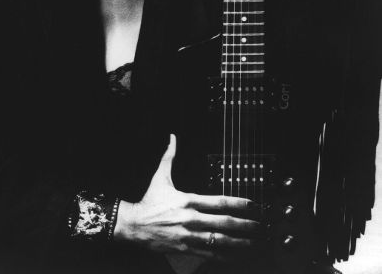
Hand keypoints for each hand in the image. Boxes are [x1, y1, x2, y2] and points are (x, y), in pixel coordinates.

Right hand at [114, 135, 262, 263]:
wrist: (134, 225)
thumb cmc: (149, 202)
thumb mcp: (160, 177)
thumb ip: (169, 156)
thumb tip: (172, 138)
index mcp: (188, 200)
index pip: (220, 202)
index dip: (240, 204)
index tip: (254, 205)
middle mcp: (192, 219)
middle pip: (225, 223)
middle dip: (246, 225)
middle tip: (261, 226)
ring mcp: (190, 236)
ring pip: (221, 241)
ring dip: (240, 242)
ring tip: (255, 242)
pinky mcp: (186, 250)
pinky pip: (210, 255)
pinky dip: (225, 256)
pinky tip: (237, 255)